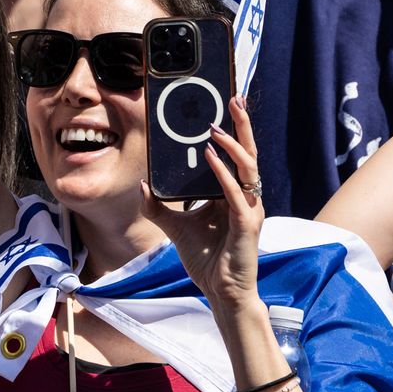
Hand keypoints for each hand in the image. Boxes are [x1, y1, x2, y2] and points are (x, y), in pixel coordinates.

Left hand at [147, 96, 265, 310]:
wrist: (221, 292)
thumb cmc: (206, 259)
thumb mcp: (175, 227)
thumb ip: (159, 206)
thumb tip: (143, 185)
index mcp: (233, 195)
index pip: (236, 156)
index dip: (234, 132)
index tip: (226, 106)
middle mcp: (245, 197)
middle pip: (249, 154)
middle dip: (243, 125)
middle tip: (234, 99)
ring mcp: (250, 210)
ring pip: (248, 168)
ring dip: (232, 146)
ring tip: (215, 127)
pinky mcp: (247, 225)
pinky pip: (236, 194)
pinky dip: (223, 174)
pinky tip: (210, 158)